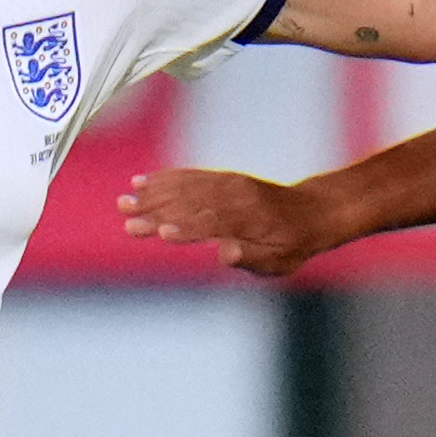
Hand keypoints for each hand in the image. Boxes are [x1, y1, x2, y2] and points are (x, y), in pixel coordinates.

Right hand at [119, 169, 322, 277]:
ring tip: (124, 201)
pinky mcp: (223, 178)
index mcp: (247, 220)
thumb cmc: (292, 244)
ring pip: (184, 187)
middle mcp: (234, 196)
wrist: (311, 211)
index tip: (159, 232)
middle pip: (189, 203)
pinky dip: (166, 178)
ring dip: (153, 194)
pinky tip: (142, 182)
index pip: (210, 225)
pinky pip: (190, 176)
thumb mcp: (278, 260)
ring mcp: (227, 184)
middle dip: (156, 211)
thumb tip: (224, 254)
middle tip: (126, 218)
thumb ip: (250, 257)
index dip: (185, 229)